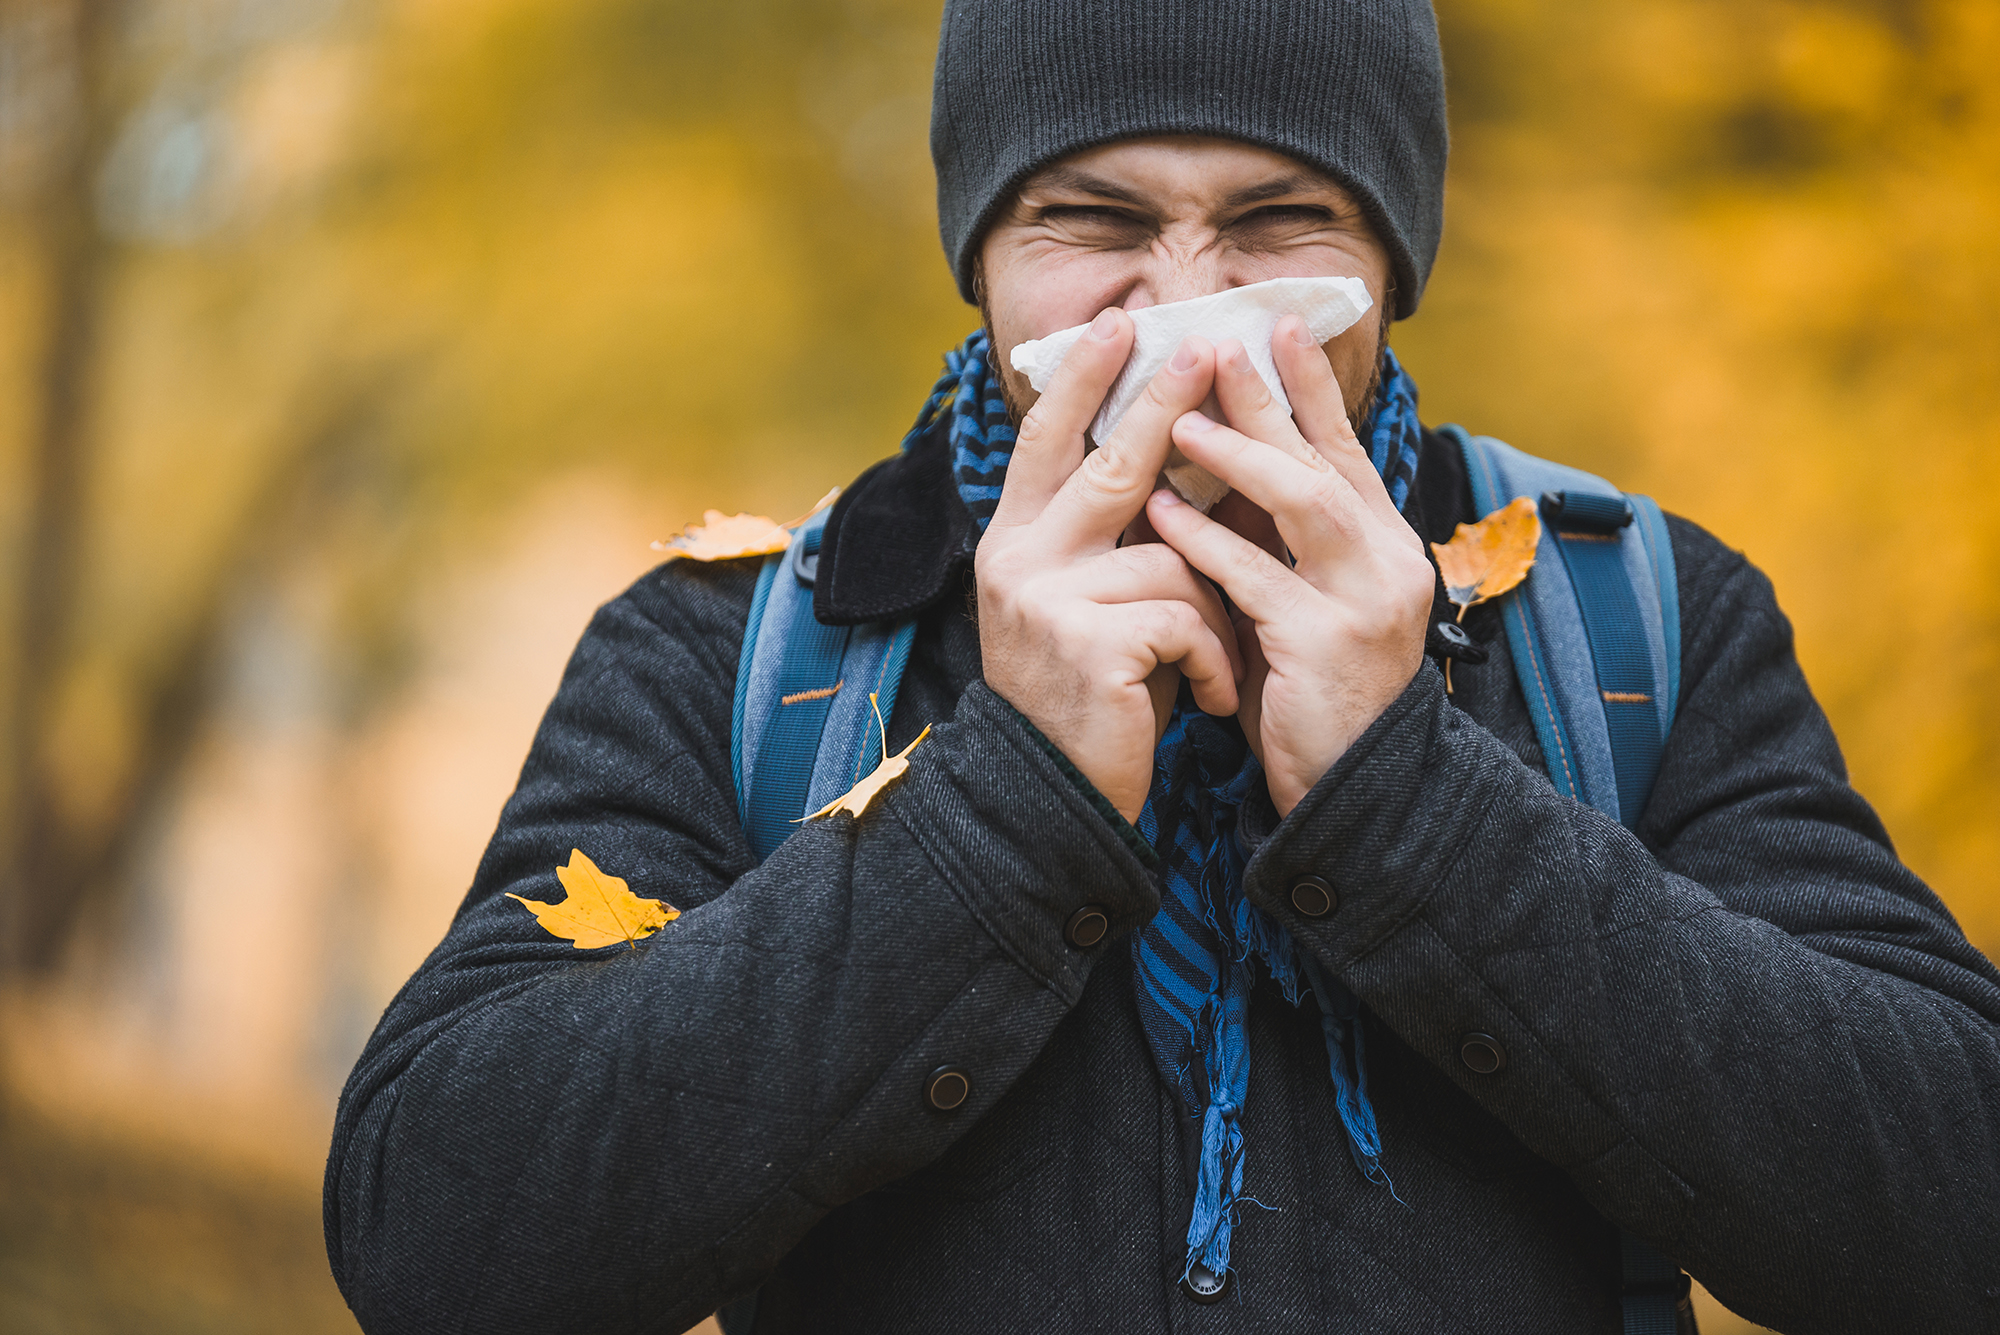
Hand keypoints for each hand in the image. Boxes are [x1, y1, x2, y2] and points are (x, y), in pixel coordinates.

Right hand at [977, 311, 1242, 822]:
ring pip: (1173, 556)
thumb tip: (1165, 459)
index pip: (1046, 440)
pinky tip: (1210, 701)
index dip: (1082, 379)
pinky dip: (1216, 662)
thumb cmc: (1088, 701)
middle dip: (1162, 402)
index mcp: (1013, 543)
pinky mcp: (1090, 646)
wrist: (1053, 804)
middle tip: (1203, 345)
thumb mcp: (1083, 608)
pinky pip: (1187, 617)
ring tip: (1214, 666)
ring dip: (1214, 613)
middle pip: (1107, 462)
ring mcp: (1048, 600)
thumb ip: (1105, 542)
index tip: (1121, 322)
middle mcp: (1017, 560)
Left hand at [1145, 316, 1433, 815]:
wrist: (1349, 790)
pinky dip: (1208, 544)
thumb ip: (1271, 541)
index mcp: (1381, 545)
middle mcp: (1388, 561)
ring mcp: (1366, 602)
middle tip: (1221, 343)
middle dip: (1272, 399)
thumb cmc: (1308, 693)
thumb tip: (1214, 463)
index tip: (1278, 323)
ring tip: (1182, 421)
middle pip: (1325, 459)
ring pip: (1306, 504)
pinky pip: (1259, 580)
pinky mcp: (1329, 646)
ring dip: (1241, 457)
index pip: (1343, 448)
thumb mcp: (1294, 602)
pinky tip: (1162, 515)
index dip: (1311, 387)